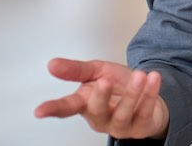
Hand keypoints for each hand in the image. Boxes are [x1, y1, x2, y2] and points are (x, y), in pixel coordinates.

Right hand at [34, 57, 169, 139]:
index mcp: (86, 104)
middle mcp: (100, 117)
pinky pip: (144, 112)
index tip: (39, 111)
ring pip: (122, 114)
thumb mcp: (97, 71)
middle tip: (105, 81)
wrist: (146, 92)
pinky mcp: (140, 127)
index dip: (53, 109)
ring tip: (139, 75)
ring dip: (132, 94)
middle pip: (96, 111)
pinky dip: (150, 94)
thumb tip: (52, 64)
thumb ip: (77, 70)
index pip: (66, 108)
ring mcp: (120, 125)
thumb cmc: (118, 85)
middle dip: (101, 97)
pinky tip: (153, 79)